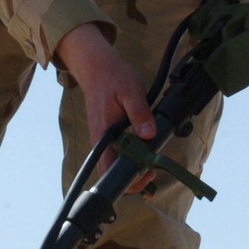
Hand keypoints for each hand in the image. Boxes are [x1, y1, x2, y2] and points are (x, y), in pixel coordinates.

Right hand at [55, 23, 155, 185]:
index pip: (109, 170)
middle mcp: (100, 141)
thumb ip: (140, 113)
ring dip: (132, 167)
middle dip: (133, 178)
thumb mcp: (132, 91)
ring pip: (115, 164)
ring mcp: (102, 139)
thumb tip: (148, 134)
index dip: (127, 180)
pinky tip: (143, 149)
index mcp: (103, 134)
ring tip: (151, 161)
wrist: (97, 68)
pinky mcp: (107, 135)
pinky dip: (130, 156)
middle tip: (152, 170)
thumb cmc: (113, 78)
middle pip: (111, 173)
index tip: (146, 173)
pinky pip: (117, 153)